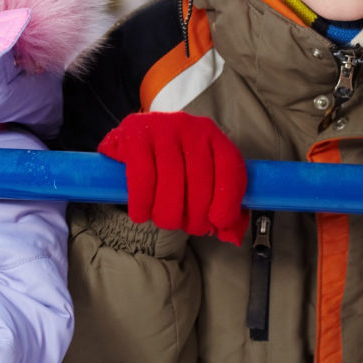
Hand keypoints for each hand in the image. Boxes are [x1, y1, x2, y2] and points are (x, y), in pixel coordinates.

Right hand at [98, 112, 248, 242]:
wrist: (133, 136)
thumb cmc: (171, 163)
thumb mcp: (199, 176)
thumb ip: (221, 205)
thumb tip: (229, 234)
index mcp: (212, 135)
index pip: (230, 166)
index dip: (227, 199)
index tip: (217, 222)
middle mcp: (190, 127)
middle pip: (199, 178)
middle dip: (194, 214)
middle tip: (186, 226)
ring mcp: (161, 128)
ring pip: (170, 181)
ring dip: (167, 212)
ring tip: (163, 220)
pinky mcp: (135, 135)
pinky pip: (142, 177)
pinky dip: (142, 203)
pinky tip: (141, 214)